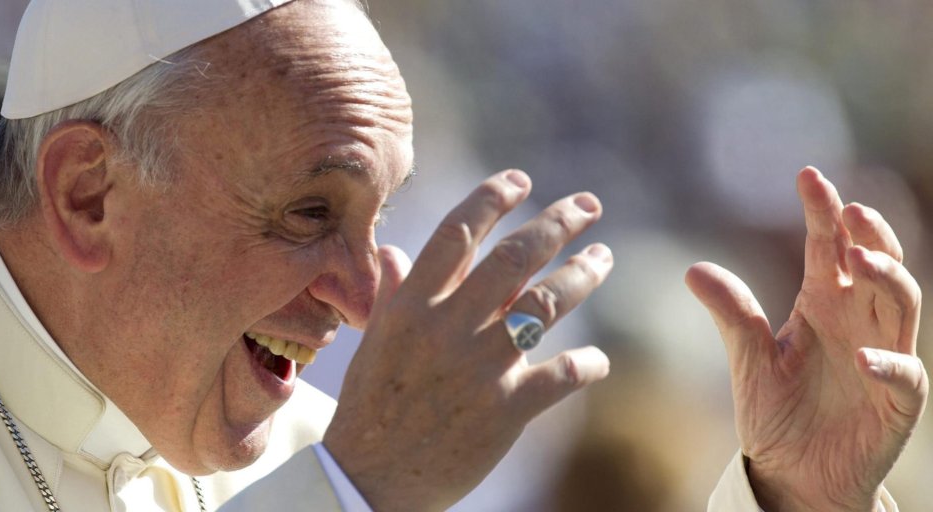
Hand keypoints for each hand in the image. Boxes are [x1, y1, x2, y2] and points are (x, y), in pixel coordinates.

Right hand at [323, 169, 612, 510]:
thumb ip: (392, 293)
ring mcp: (479, 368)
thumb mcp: (374, 343)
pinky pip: (561, 375)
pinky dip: (587, 364)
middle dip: (558, 223)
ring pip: (545, 304)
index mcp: (412, 306)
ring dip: (582, 274)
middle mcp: (447, 327)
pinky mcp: (505, 410)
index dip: (492, 198)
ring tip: (603, 258)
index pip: (458, 234)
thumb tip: (395, 251)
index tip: (521, 179)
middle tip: (589, 205)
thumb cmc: (371, 406)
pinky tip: (598, 360)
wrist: (371, 478)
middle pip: (514, 258)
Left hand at [686, 167, 926, 511]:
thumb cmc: (777, 413)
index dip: (823, 211)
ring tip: (859, 260)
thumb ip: (732, 315)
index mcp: (823, 304)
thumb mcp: (749, 360)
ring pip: (902, 303)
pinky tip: (862, 357)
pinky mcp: (896, 400)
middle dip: (868, 232)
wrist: (794, 475)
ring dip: (886, 278)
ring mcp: (883, 356)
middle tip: (850, 208)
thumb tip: (693, 268)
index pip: (827, 248)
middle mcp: (858, 322)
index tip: (808, 175)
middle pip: (876, 263)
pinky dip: (888, 363)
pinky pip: (904, 374)